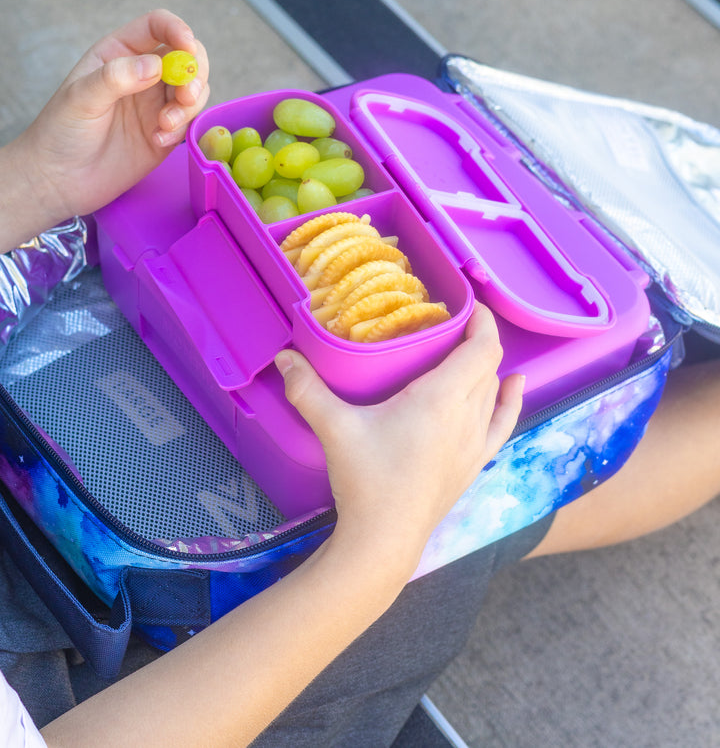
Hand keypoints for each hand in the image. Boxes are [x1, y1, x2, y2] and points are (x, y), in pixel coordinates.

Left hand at [3, 9, 208, 237]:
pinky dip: (183, 129)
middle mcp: (143, 74)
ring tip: (165, 125)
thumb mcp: (82, 98)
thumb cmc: (61, 132)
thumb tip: (155, 65)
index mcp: (119, 53)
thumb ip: (116, 77)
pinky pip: (189, 121)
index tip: (188, 47)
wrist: (60, 179)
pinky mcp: (166, 132)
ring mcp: (156, 103)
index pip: (157, 26)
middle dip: (194, 72)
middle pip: (187, 57)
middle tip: (186, 96)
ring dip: (190, 105)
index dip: (178, 30)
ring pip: (194, 89)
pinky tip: (159, 141)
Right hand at [275, 302, 523, 571]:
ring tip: (472, 346)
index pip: (481, 348)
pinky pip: (504, 422)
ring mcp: (475, 442)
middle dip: (478, 337)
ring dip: (488, 365)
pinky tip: (515, 386)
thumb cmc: (365, 480)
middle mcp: (467, 415)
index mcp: (441, 399)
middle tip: (451, 321)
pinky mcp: (475, 463)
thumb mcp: (335, 429)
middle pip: (488, 364)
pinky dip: (511, 400)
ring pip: (494, 390)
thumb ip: (308, 390)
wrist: (385, 539)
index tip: (465, 303)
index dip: (481, 320)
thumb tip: (283, 358)